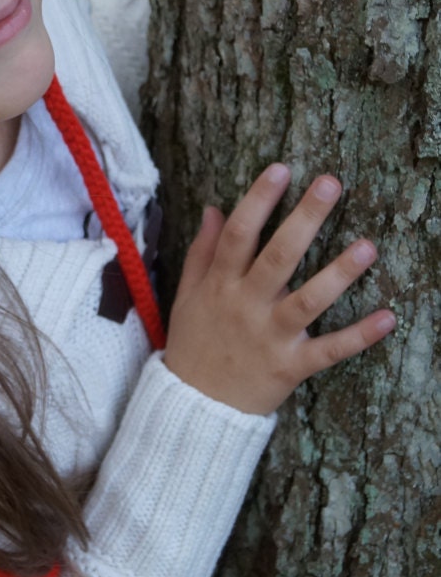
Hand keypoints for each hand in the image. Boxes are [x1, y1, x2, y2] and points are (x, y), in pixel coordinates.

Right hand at [164, 164, 395, 415]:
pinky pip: (329, 350)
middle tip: (331, 184)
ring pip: (308, 301)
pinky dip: (359, 336)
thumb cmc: (194, 344)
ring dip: (339, 274)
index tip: (281, 169)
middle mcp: (245, 306)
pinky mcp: (291, 366)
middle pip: (277, 257)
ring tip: (368, 246)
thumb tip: (213, 208)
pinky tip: (389, 316)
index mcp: (220, 285)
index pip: (238, 234)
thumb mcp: (187, 295)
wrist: (195, 407)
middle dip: (304, 219)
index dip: (258, 200)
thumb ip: (201, 252)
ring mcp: (270, 337)